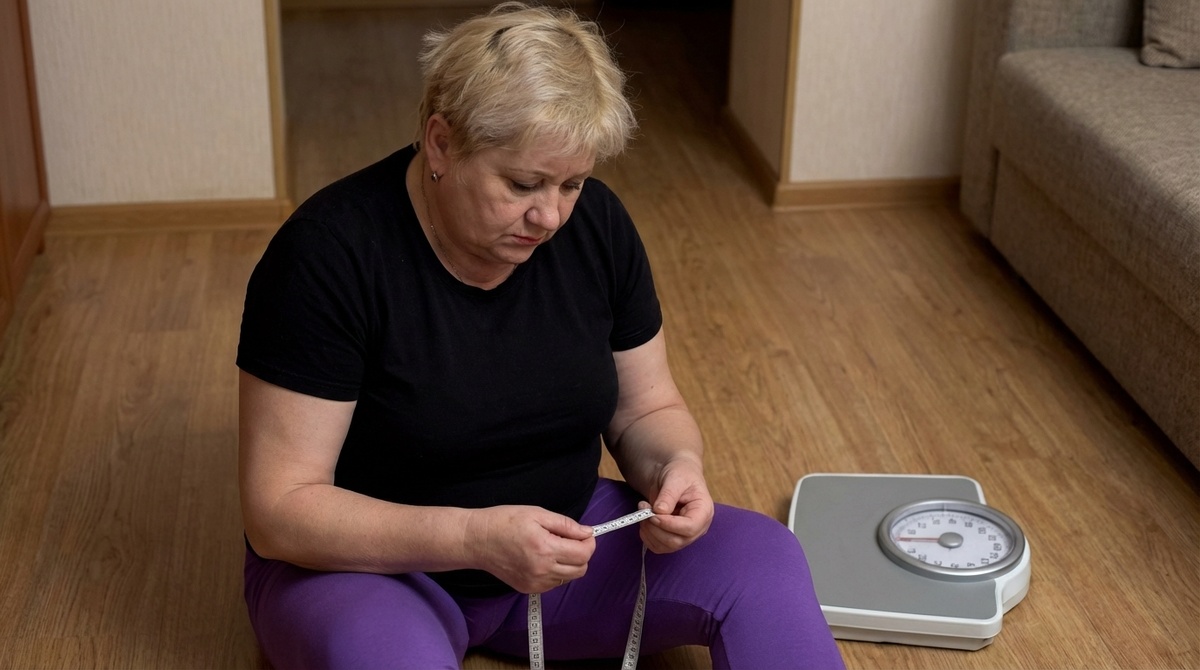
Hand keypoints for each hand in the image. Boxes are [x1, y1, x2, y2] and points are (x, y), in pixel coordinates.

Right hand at [465, 505, 596, 593]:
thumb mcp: (537, 513)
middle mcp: (542, 570)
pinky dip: (556, 571)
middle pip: (581, 569)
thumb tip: (587, 533)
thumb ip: (565, 525)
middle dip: (582, 553)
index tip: (584, 534)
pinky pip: (554, 583)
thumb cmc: (504, 522)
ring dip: (569, 563)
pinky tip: (543, 558)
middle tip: (570, 539)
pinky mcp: (528, 589)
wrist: (477, 540)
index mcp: (545, 548)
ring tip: (553, 547)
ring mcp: (535, 583)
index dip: (589, 542)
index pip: (584, 554)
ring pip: (568, 578)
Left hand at [639, 456, 713, 553]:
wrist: (675, 477)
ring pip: (666, 546)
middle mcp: (697, 528)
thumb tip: (659, 511)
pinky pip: (658, 547)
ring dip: (649, 531)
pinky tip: (645, 521)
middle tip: (644, 509)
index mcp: (703, 511)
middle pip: (677, 541)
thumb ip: (668, 494)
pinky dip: (647, 536)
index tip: (653, 514)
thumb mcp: (675, 479)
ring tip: (644, 511)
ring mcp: (685, 536)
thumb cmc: (679, 474)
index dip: (670, 524)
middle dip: (656, 528)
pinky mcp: (672, 539)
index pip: (690, 527)